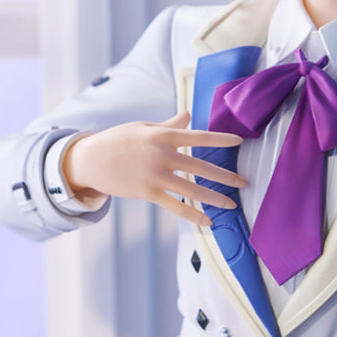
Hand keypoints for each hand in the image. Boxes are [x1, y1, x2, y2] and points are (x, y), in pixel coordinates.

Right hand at [61, 111, 245, 226]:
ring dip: (214, 198)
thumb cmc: (119, 139)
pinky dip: (193, 215)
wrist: (91, 159)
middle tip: (245, 183)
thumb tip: (188, 115)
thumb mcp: (144, 127)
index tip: (240, 142)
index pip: (199, 136)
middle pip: (201, 166)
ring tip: (231, 205)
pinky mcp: (148, 192)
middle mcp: (162, 155)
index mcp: (163, 135)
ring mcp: (155, 175)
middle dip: (226, 176)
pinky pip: (175, 206)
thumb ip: (170, 124)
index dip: (222, 139)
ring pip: (191, 189)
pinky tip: (208, 221)